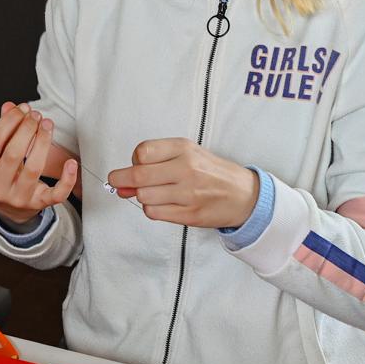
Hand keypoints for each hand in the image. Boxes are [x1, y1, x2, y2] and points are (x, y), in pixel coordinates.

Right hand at [0, 101, 77, 227]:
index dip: (9, 120)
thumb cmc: (3, 175)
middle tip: (36, 115)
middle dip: (27, 129)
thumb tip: (9, 106)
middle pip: (13, 153)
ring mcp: (17, 198)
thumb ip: (3, 130)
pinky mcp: (38, 205)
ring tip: (47, 125)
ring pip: (34, 168)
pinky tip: (71, 162)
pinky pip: (56, 194)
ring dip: (43, 142)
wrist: (10, 209)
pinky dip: (67, 179)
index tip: (22, 109)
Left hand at [107, 138, 257, 228]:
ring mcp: (189, 193)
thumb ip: (154, 164)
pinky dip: (152, 210)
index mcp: (184, 149)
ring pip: (144, 197)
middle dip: (122, 181)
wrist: (244, 195)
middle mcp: (187, 169)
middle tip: (119, 184)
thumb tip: (120, 183)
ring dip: (142, 197)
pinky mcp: (190, 214)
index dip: (133, 160)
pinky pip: (154, 213)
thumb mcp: (187, 156)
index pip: (142, 152)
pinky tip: (163, 204)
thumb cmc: (212, 172)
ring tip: (156, 193)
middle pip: (139, 176)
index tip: (137, 165)